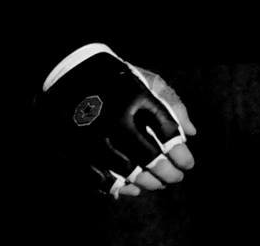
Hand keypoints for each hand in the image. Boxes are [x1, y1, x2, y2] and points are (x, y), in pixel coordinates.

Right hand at [37, 46, 196, 199]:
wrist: (68, 71)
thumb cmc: (115, 78)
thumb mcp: (145, 79)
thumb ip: (171, 102)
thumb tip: (191, 133)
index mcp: (137, 95)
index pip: (168, 133)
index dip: (181, 154)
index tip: (187, 163)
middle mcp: (116, 116)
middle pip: (150, 158)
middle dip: (168, 173)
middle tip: (176, 178)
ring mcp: (94, 135)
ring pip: (128, 173)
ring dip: (146, 183)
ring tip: (156, 184)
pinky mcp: (75, 149)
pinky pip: (100, 179)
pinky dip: (118, 187)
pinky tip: (130, 188)